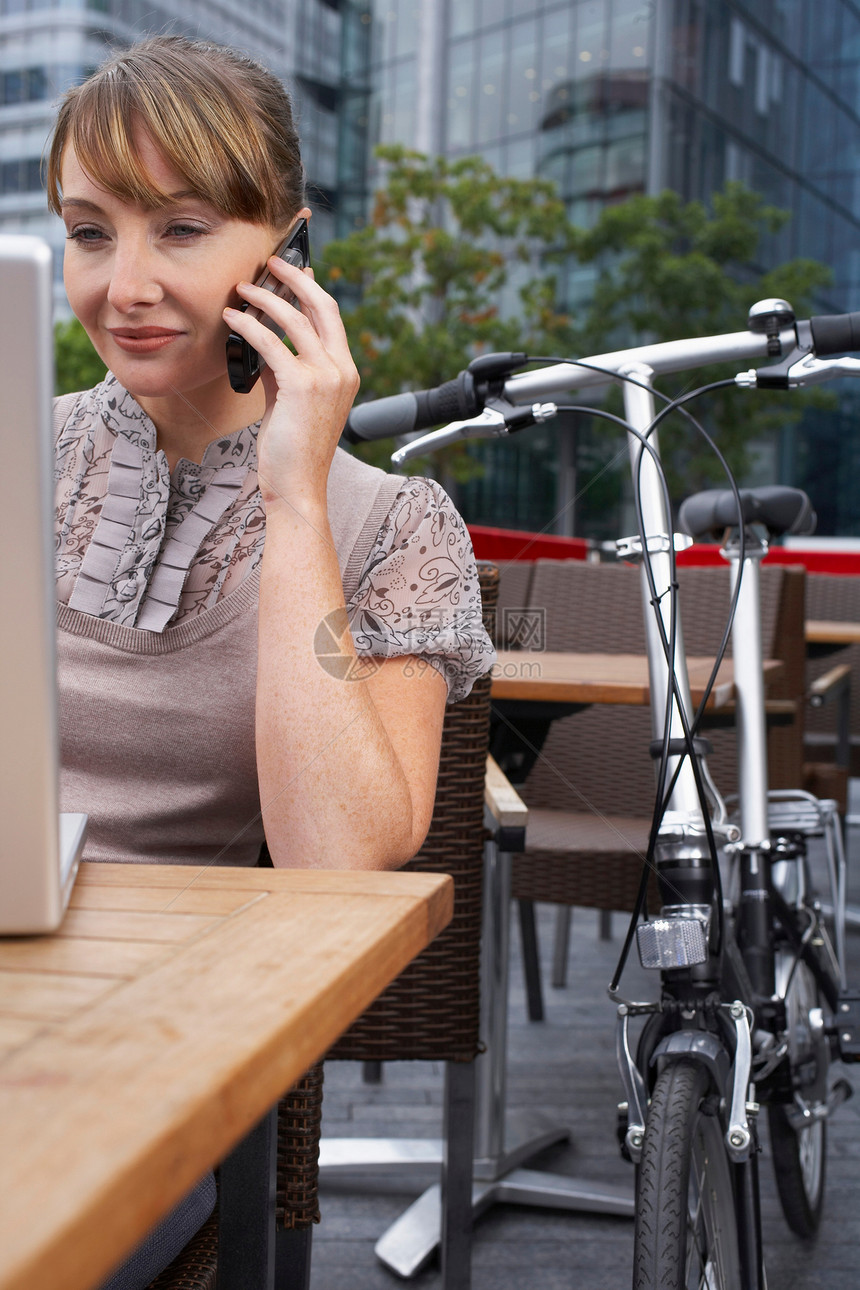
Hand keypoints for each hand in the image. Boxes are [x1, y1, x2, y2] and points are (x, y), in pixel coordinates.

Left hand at [223, 257, 358, 508]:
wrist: (297, 486)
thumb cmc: (293, 450)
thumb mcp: (293, 402)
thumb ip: (285, 370)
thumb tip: (264, 343)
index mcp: (345, 373)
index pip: (331, 317)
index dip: (311, 289)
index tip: (294, 270)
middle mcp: (342, 370)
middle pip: (322, 306)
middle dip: (295, 277)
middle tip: (272, 261)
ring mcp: (325, 377)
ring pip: (295, 318)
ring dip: (265, 298)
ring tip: (242, 289)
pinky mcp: (301, 386)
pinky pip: (271, 343)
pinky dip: (249, 326)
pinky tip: (232, 320)